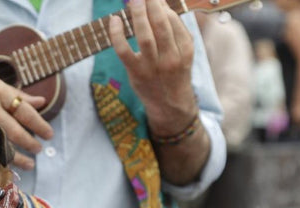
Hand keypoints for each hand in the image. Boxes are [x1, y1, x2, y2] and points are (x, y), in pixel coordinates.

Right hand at [0, 65, 53, 168]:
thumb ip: (15, 93)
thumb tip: (40, 101)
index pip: (25, 110)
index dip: (40, 125)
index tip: (48, 134)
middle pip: (16, 131)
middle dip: (31, 144)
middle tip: (38, 150)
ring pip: (1, 145)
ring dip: (17, 157)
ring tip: (28, 163)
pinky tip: (4, 164)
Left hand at [109, 0, 196, 135]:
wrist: (170, 105)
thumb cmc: (174, 73)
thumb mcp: (183, 53)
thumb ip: (176, 31)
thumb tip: (160, 6)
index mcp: (185, 50)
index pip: (172, 21)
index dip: (161, 6)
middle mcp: (171, 58)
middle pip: (160, 26)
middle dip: (151, 5)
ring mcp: (153, 67)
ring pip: (144, 36)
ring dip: (137, 15)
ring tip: (133, 0)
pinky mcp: (136, 73)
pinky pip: (124, 51)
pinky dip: (117, 34)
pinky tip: (114, 20)